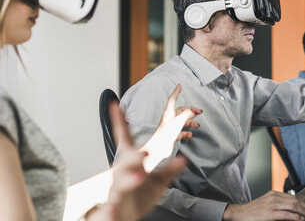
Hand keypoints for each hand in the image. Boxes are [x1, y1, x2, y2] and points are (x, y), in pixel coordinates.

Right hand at [87, 106, 187, 220]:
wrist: (124, 217)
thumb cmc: (139, 196)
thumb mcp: (159, 182)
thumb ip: (171, 169)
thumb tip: (185, 158)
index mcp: (131, 163)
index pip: (126, 139)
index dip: (120, 122)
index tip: (115, 105)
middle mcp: (122, 174)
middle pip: (126, 162)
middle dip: (134, 157)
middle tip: (146, 153)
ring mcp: (116, 191)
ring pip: (120, 184)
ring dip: (129, 180)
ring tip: (140, 177)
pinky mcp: (113, 208)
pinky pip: (111, 208)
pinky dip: (111, 208)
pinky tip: (112, 208)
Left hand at [142, 84, 201, 171]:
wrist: (157, 150)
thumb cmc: (165, 135)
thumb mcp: (178, 122)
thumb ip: (187, 114)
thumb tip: (194, 111)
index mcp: (169, 113)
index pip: (173, 99)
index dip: (176, 92)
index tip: (180, 85)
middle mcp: (169, 119)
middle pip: (181, 111)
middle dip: (190, 110)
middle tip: (200, 112)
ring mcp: (170, 128)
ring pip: (182, 121)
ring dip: (190, 122)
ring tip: (197, 125)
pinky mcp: (170, 136)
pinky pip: (180, 132)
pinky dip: (186, 132)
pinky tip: (190, 135)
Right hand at [222, 191, 304, 220]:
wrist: (239, 214)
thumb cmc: (253, 211)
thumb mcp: (266, 204)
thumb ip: (278, 204)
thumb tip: (292, 210)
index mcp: (273, 194)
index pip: (293, 197)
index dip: (303, 203)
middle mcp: (274, 197)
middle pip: (295, 201)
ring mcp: (272, 205)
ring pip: (293, 206)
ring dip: (304, 212)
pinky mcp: (269, 214)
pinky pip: (286, 215)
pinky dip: (295, 217)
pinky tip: (301, 219)